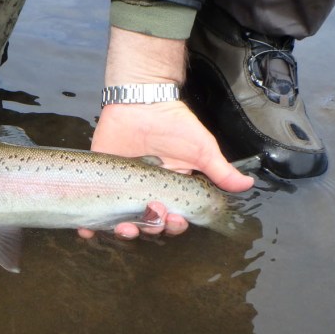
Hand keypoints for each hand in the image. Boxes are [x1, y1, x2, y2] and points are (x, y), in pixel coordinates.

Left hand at [79, 100, 254, 238]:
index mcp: (170, 192)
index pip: (172, 220)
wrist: (141, 101)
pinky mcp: (99, 181)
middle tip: (153, 216)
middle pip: (147, 225)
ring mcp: (121, 191)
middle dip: (151, 228)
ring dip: (124, 232)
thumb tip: (248, 186)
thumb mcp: (201, 149)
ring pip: (121, 223)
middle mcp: (145, 195)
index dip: (174, 226)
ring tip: (125, 228)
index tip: (176, 219)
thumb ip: (220, 170)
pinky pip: (92, 209)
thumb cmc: (174, 124)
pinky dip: (87, 226)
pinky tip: (86, 231)